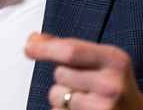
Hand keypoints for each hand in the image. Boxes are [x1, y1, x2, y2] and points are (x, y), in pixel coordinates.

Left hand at [24, 33, 142, 109]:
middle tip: (80, 81)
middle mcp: (111, 84)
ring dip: (61, 96)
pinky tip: (84, 109)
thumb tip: (34, 40)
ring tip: (84, 97)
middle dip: (61, 76)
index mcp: (114, 60)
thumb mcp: (99, 58)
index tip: (29, 48)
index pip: (71, 50)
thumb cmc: (113, 82)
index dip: (44, 48)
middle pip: (60, 73)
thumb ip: (67, 47)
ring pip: (56, 95)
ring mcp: (103, 108)